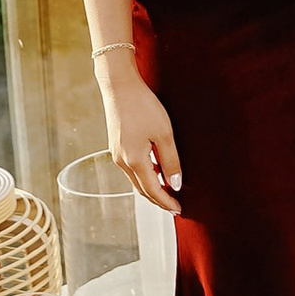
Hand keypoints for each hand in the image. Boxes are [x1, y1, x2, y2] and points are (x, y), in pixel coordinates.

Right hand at [100, 58, 183, 212]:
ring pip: (135, 180)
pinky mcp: (116, 146)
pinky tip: (155, 172)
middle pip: (141, 190)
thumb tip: (175, 184)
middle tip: (173, 206)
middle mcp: (122, 162)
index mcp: (134, 160)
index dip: (166, 202)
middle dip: (158, 200)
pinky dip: (143, 176)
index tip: (178, 209)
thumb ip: (170, 161)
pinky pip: (131, 169)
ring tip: (167, 192)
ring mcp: (116, 154)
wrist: (119, 86)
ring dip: (150, 189)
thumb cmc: (143, 106)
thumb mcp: (164, 134)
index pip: (153, 191)